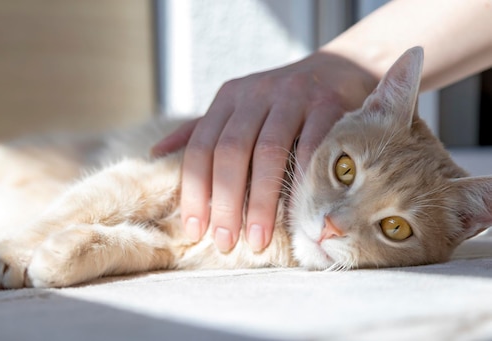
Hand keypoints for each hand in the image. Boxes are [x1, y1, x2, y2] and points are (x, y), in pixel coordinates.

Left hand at [152, 52, 377, 251]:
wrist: (338, 69)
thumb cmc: (281, 102)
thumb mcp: (238, 108)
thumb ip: (200, 131)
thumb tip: (156, 155)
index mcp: (229, 98)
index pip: (201, 147)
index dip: (194, 191)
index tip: (194, 230)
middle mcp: (256, 94)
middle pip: (230, 152)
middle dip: (224, 202)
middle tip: (225, 241)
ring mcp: (292, 96)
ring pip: (268, 152)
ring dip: (260, 200)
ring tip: (257, 239)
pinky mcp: (327, 104)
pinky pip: (311, 146)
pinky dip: (301, 180)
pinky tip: (296, 212)